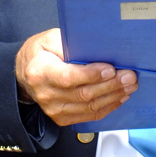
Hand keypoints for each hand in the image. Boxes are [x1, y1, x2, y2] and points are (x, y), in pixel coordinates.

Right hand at [15, 28, 137, 125]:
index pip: (69, 77)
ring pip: (90, 107)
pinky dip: (108, 106)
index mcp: (41, 72)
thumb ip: (70, 43)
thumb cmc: (41, 53)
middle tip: (129, 76)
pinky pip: (89, 115)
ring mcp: (54, 109)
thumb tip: (97, 48)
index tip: (111, 69)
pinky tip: (119, 96)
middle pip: (83, 94)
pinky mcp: (62, 118)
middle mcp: (46, 94)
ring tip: (130, 85)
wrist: (26, 73)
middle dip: (111, 85)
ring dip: (113, 96)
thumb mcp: (50, 38)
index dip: (91, 75)